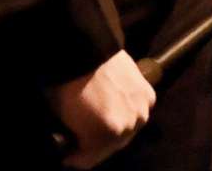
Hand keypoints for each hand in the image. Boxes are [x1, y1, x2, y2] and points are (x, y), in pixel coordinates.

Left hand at [49, 52, 155, 167]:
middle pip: (112, 147)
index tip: (68, 155)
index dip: (76, 159)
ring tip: (101, 123)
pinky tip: (116, 107)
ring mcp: (141, 109)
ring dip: (115, 130)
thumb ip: (75, 137)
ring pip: (128, 130)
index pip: (88, 161)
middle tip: (84, 140)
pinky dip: (127, 113)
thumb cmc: (68, 85)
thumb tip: (75, 142)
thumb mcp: (63, 119)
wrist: (86, 51)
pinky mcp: (148, 94)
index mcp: (108, 136)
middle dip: (97, 146)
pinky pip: (138, 112)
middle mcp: (129, 126)